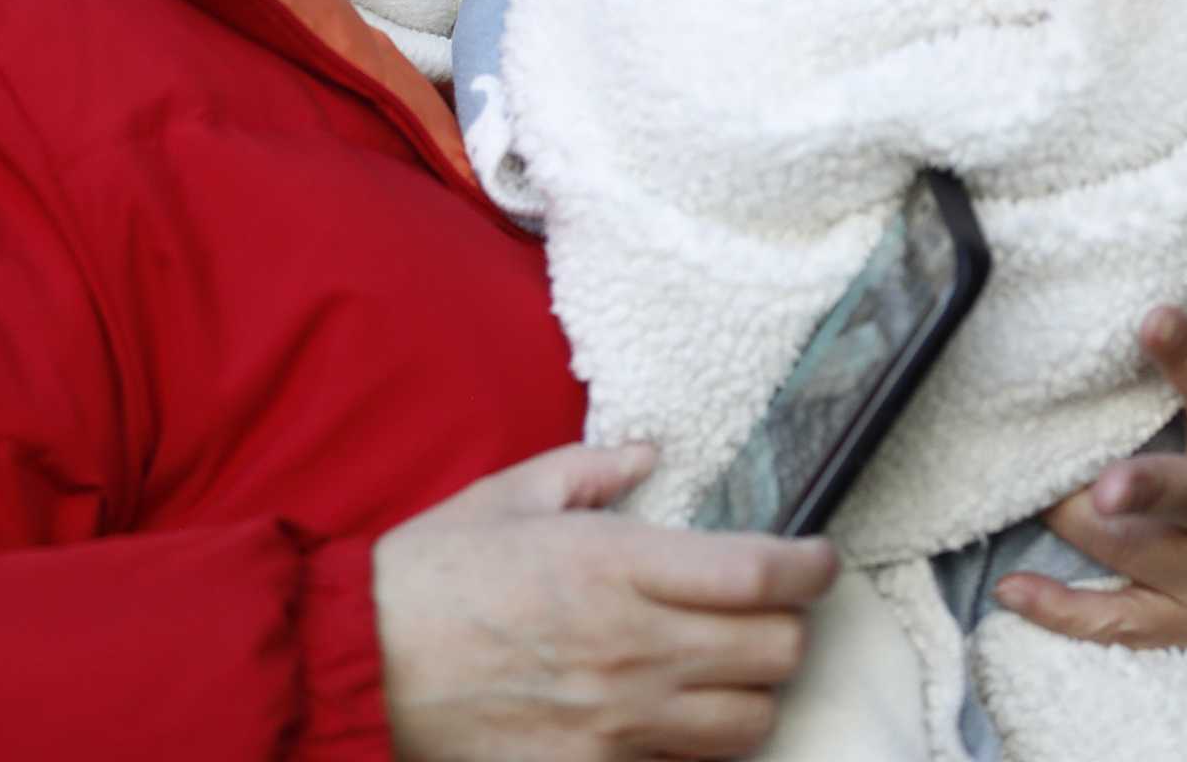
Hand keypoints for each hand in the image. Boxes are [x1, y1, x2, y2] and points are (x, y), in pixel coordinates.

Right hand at [373, 442, 838, 759]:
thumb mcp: (512, 493)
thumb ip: (592, 468)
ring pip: (747, 723)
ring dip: (757, 692)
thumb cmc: (435, 572)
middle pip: (772, 652)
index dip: (810, 567)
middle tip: (776, 608)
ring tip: (736, 666)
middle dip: (791, 628)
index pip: (757, 574)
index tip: (822, 559)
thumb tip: (648, 453)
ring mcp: (617, 721)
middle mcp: (634, 646)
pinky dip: (701, 744)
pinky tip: (683, 716)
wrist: (364, 666)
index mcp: (618, 564)